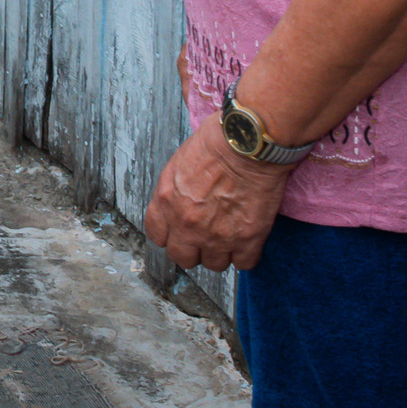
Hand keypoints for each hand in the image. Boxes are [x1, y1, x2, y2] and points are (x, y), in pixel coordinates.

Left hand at [142, 114, 292, 271]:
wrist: (248, 143)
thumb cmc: (216, 142)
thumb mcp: (178, 163)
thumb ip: (173, 191)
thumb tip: (176, 203)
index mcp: (166, 202)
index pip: (158, 236)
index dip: (171, 235)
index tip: (180, 231)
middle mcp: (187, 224)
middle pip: (183, 258)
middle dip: (193, 250)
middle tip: (205, 237)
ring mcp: (217, 235)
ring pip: (214, 264)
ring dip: (222, 252)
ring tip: (230, 236)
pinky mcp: (247, 239)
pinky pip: (244, 263)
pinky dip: (247, 254)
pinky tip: (248, 239)